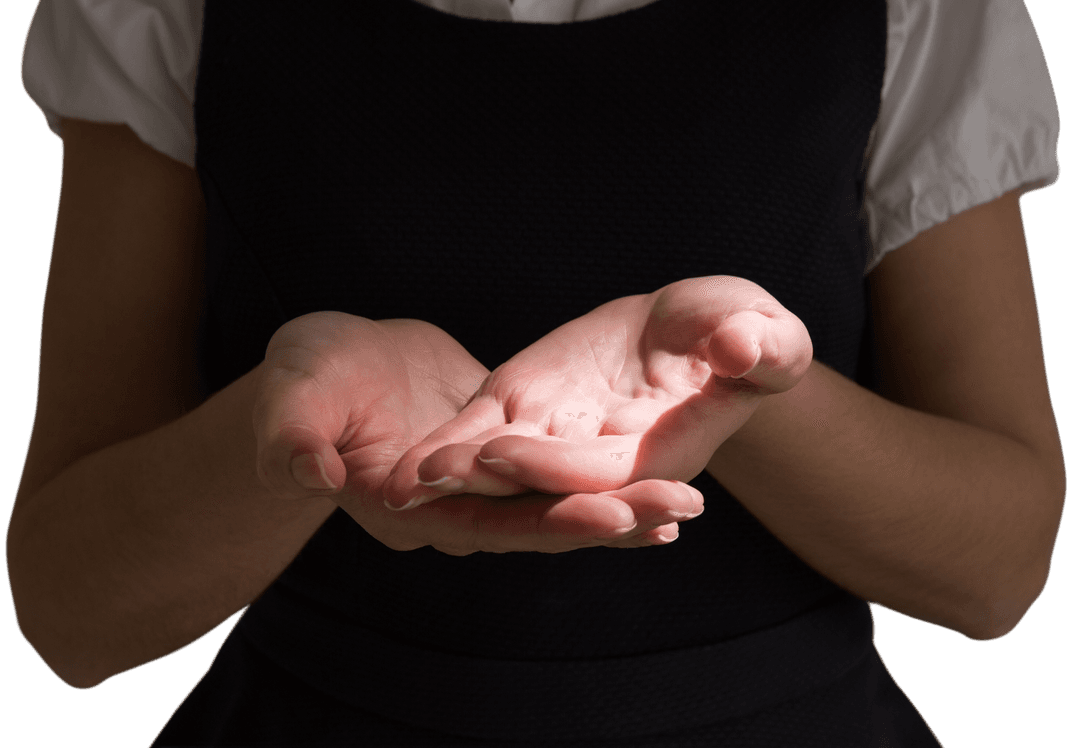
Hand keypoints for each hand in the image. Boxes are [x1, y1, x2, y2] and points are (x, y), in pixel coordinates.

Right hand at [252, 312, 702, 554]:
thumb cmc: (298, 379)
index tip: (616, 513)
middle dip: (611, 518)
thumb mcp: (289, 395)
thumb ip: (291, 435)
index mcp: (406, 509)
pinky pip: (558, 473)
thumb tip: (306, 472)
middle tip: (684, 506)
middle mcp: (451, 515)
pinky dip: (601, 477)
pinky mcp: (499, 457)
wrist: (324, 369)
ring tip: (690, 501)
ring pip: (557, 504)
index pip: (489, 525)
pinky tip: (654, 474)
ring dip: (620, 503)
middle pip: (540, 525)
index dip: (550, 521)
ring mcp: (478, 492)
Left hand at [383, 276, 811, 507]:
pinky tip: (407, 464)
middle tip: (439, 476)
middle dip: (489, 479)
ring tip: (408, 478)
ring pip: (504, 466)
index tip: (512, 452)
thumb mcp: (765, 332)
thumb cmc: (738, 332)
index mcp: (663, 454)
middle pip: (543, 480)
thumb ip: (764, 347)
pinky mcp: (525, 410)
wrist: (689, 330)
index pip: (609, 470)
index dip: (561, 464)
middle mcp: (602, 460)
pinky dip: (450, 448)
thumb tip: (746, 347)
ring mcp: (558, 438)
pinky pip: (485, 433)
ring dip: (457, 474)